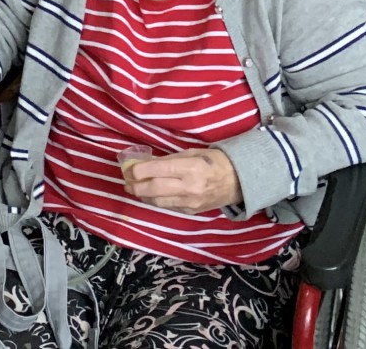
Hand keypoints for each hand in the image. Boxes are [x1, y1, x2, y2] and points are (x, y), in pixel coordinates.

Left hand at [126, 147, 242, 213]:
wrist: (237, 181)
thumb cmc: (214, 161)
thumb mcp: (193, 153)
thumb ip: (170, 159)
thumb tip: (147, 163)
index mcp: (190, 168)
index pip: (158, 170)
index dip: (140, 171)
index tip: (129, 169)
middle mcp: (189, 187)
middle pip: (154, 189)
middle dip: (136, 186)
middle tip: (127, 182)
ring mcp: (190, 202)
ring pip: (158, 201)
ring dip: (143, 196)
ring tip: (135, 189)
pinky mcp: (191, 212)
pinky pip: (168, 207)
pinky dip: (156, 201)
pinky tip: (151, 195)